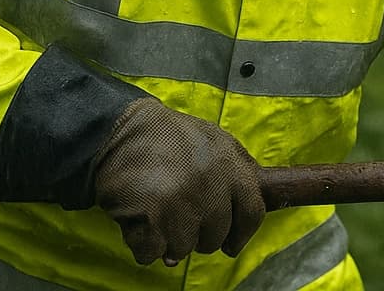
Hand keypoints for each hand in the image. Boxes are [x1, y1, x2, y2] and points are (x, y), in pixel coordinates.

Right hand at [92, 98, 264, 265]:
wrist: (120, 129)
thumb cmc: (169, 137)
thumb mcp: (216, 142)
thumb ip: (239, 172)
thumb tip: (263, 205)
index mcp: (230, 165)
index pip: (252, 213)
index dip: (242, 234)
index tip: (231, 245)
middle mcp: (210, 186)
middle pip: (216, 237)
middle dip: (199, 235)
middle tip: (181, 217)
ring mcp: (180, 204)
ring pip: (184, 248)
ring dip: (169, 239)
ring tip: (158, 211)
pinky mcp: (150, 219)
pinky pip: (152, 253)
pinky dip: (143, 244)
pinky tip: (140, 220)